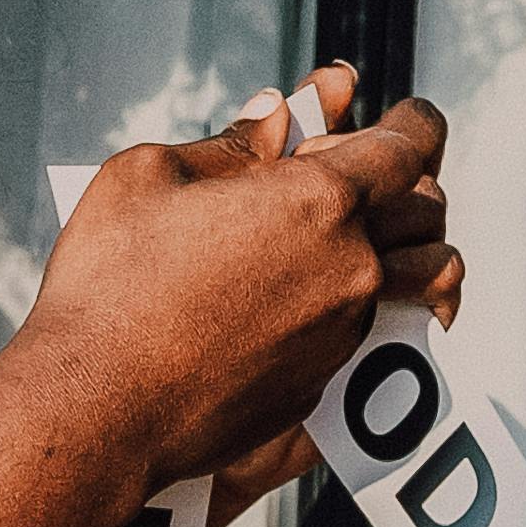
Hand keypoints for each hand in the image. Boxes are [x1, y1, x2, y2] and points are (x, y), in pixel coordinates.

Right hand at [23, 62, 456, 486]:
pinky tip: (317, 299)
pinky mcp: (323, 384)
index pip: (408, 147)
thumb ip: (232, 143)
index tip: (410, 118)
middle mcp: (351, 268)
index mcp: (318, 201)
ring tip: (378, 239)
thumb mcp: (150, 177)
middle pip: (428, 213)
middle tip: (373, 175)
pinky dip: (364, 306)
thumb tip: (277, 117)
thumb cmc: (109, 284)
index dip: (415, 124)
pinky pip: (374, 334)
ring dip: (412, 251)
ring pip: (421, 280)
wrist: (96, 409)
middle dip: (412, 185)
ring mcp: (343, 334)